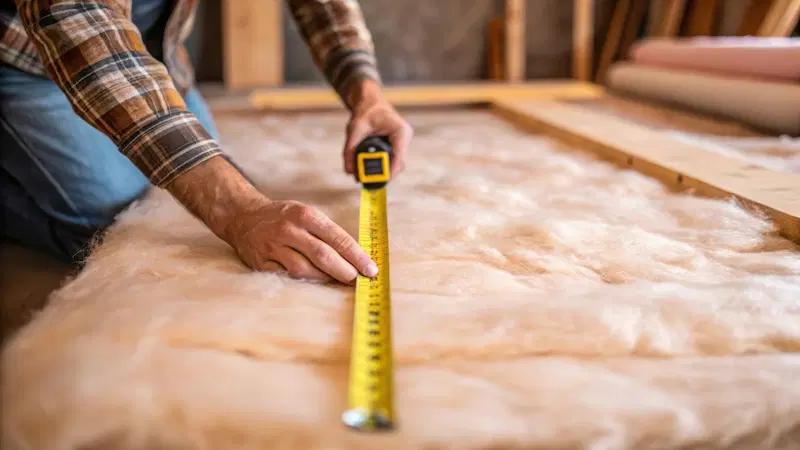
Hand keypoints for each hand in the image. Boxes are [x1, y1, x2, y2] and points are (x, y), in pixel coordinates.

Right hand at [227, 198, 377, 283]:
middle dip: (344, 271)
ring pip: (304, 269)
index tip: (371, 269)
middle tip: (358, 281)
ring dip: (324, 279)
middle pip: (322, 255)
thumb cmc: (283, 217)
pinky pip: (285, 277)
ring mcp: (273, 247)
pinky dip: (302, 282)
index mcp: (305, 215)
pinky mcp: (260, 262)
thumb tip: (355, 258)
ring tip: (337, 282)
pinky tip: (313, 283)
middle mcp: (289, 229)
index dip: (356, 256)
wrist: (243, 216)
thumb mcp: (306, 213)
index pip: (337, 238)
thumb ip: (327, 233)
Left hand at [343, 80, 412, 179]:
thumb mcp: (354, 129)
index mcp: (400, 131)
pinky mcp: (396, 146)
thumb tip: (349, 171)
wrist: (369, 101)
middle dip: (384, 174)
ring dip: (383, 171)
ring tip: (367, 178)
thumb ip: (350, 150)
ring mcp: (401, 142)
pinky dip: (381, 166)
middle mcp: (404, 138)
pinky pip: (391, 160)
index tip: (381, 181)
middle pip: (398, 163)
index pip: (399, 156)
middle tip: (369, 182)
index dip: (391, 171)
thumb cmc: (365, 110)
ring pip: (395, 163)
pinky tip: (370, 171)